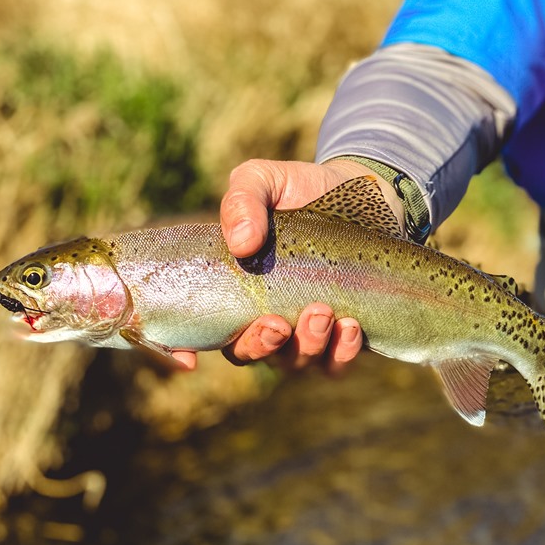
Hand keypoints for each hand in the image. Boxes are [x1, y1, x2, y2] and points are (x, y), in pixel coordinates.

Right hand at [170, 158, 403, 370]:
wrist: (363, 189)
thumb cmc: (300, 189)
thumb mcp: (263, 180)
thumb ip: (242, 201)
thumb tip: (241, 244)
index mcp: (230, 288)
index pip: (196, 332)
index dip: (181, 354)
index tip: (190, 361)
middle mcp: (261, 316)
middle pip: (247, 354)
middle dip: (261, 346)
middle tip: (279, 324)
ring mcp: (301, 331)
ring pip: (293, 362)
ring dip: (305, 347)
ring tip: (322, 312)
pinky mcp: (341, 335)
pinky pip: (335, 364)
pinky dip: (341, 354)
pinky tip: (350, 326)